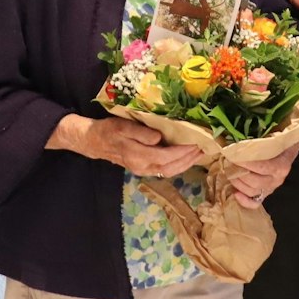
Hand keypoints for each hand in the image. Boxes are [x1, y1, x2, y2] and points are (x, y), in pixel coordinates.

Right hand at [59, 115, 203, 176]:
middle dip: (189, 159)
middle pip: (171, 168)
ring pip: (170, 171)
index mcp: (138, 156)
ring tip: (199, 152)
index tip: (196, 143)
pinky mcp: (144, 168)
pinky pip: (165, 170)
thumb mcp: (123, 127)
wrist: (94, 142)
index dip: (183, 151)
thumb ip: (141, 133)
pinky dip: (178, 164)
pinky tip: (186, 156)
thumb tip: (159, 138)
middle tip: (204, 148)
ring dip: (186, 163)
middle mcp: (143, 167)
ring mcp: (143, 170)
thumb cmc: (108, 131)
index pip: (166, 157)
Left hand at [223, 142, 298, 207]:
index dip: (245, 163)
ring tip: (229, 171)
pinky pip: (254, 203)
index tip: (233, 154)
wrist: (289, 150)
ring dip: (237, 182)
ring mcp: (272, 188)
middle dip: (238, 172)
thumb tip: (243, 128)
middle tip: (227, 161)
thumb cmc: (280, 141)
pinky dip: (244, 201)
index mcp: (281, 165)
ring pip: (252, 191)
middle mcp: (277, 179)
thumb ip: (263, 136)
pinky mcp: (266, 194)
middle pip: (254, 182)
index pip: (261, 167)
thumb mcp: (276, 136)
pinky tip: (235, 193)